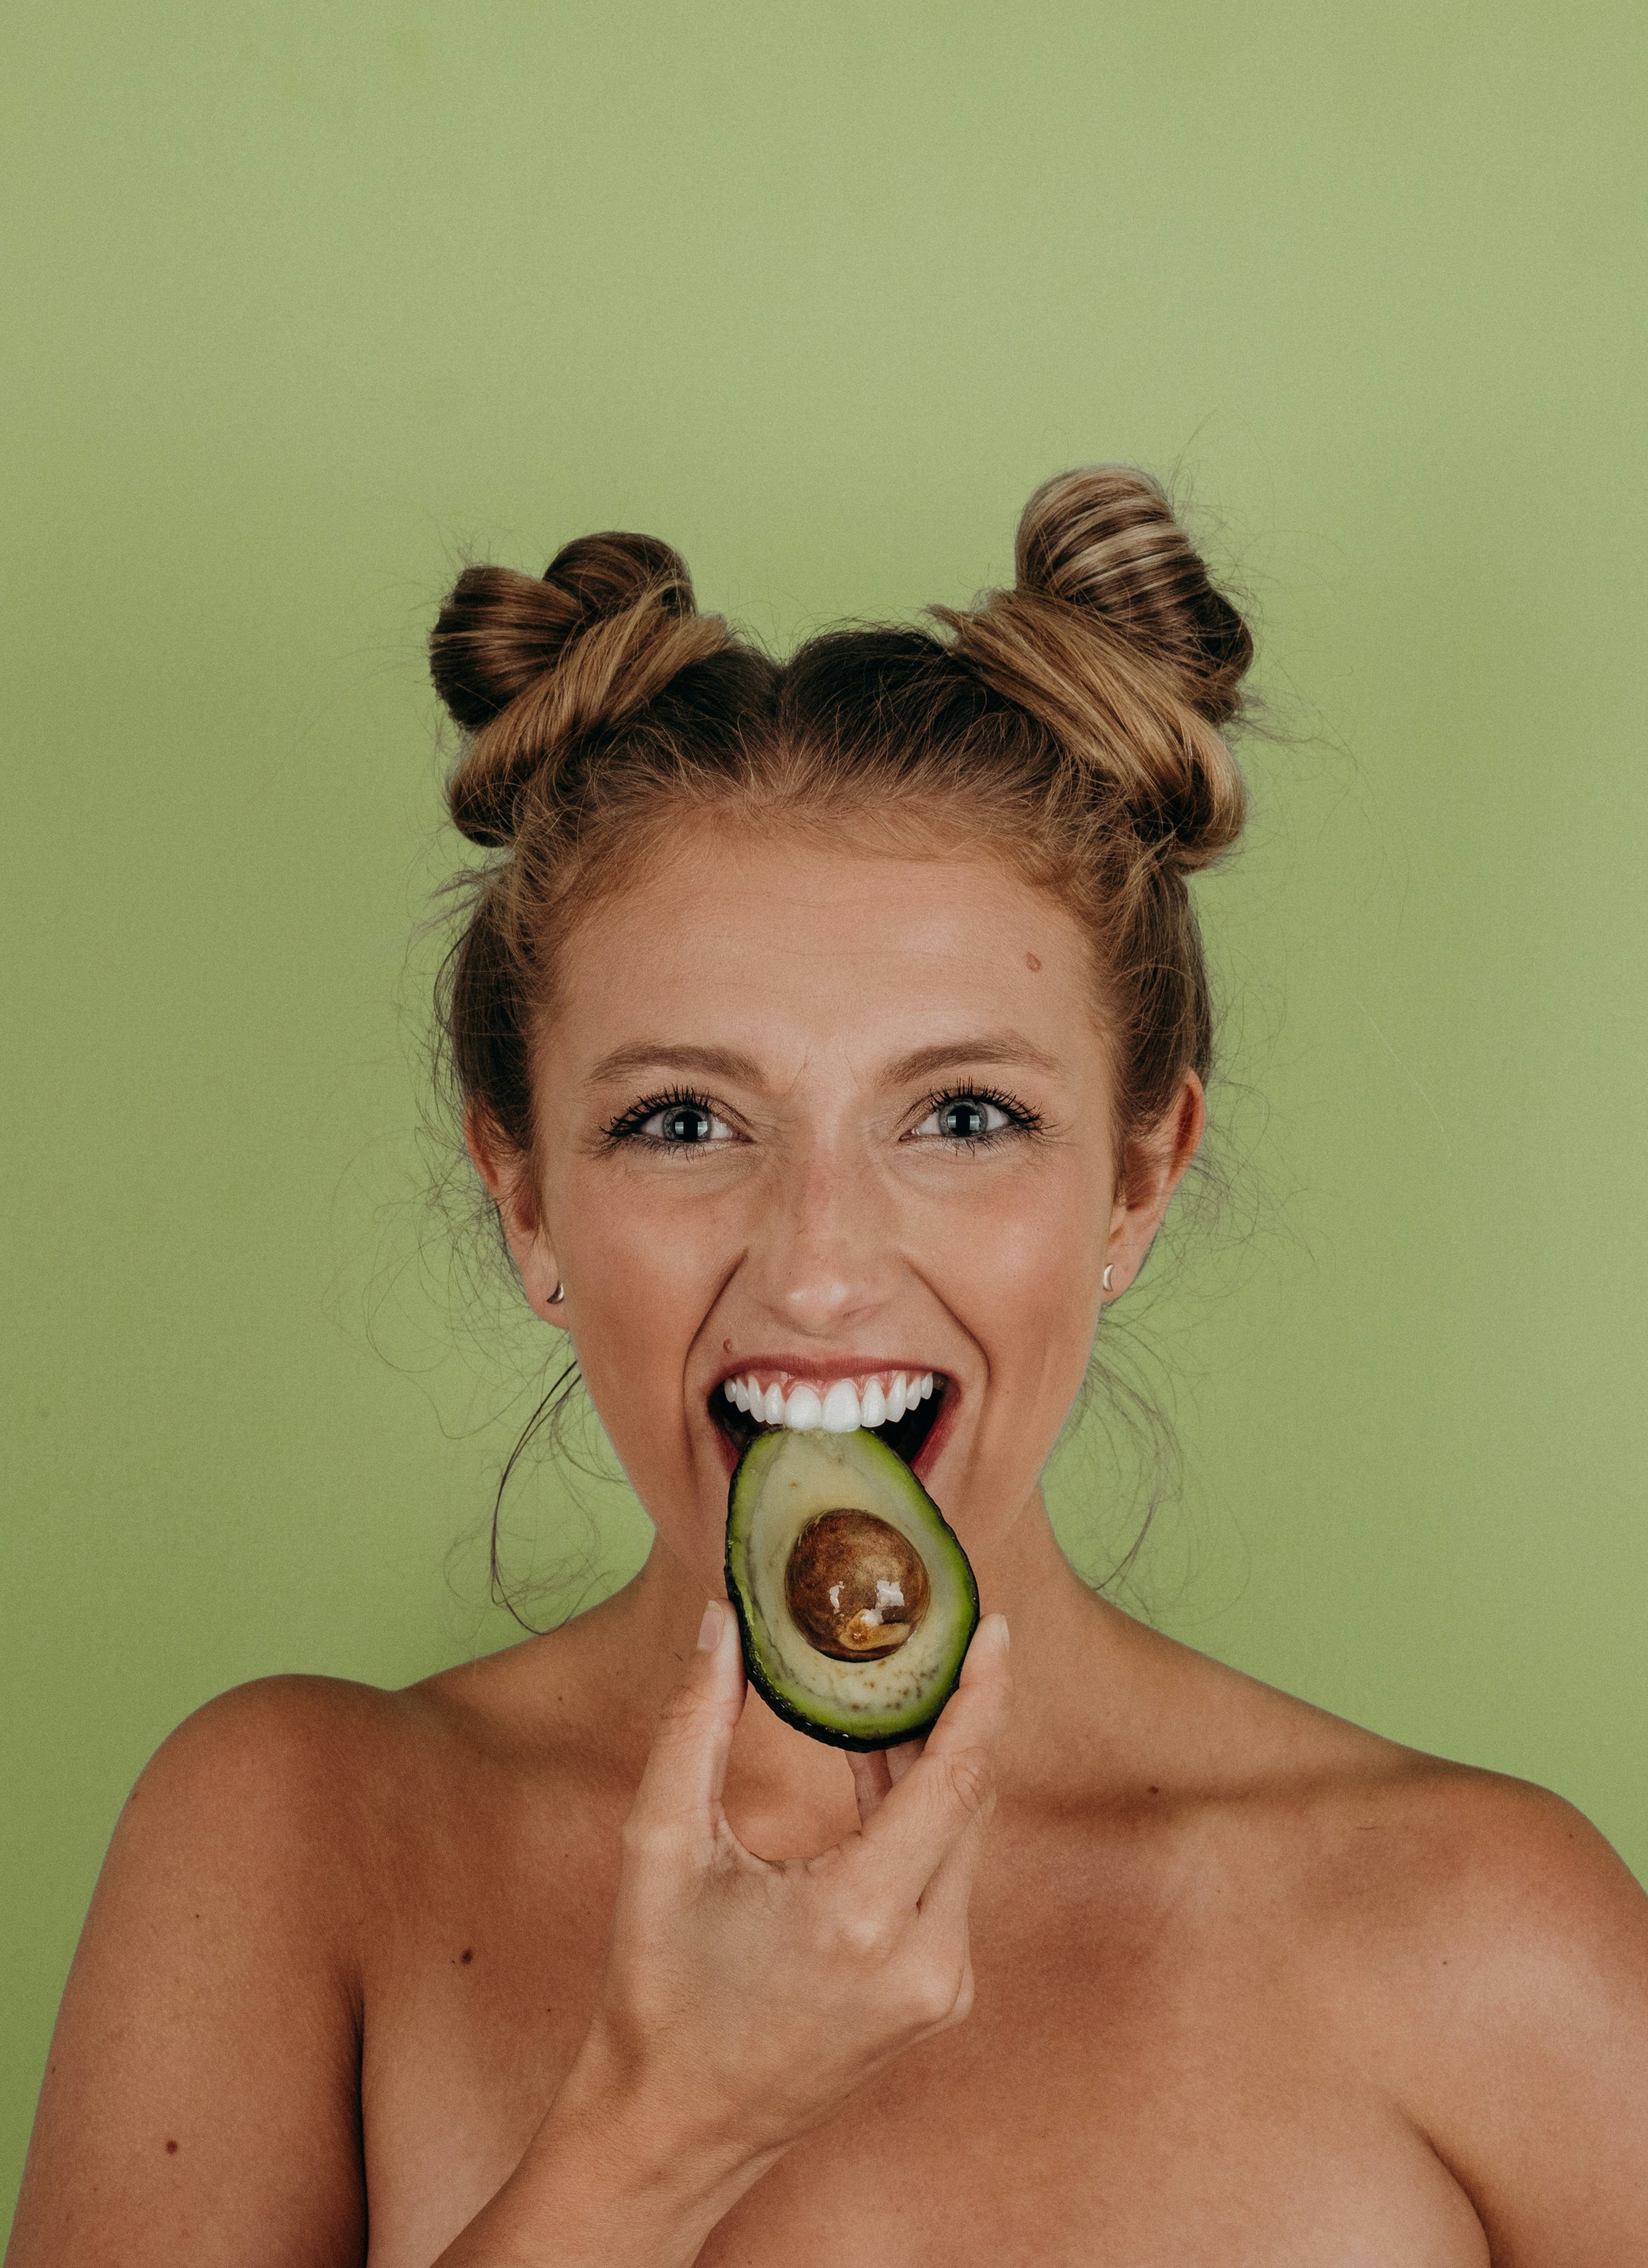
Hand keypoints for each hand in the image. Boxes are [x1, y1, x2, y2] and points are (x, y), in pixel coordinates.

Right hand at [560, 1600, 1011, 2175]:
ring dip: (931, 1766)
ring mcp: (941, 1989)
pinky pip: (949, 1881)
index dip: (983, 1695)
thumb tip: (721, 1621)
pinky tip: (874, 1773)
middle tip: (927, 1640)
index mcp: (860, 1920)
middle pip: (970, 1802)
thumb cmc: (659, 1990)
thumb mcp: (662, 1846)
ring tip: (886, 1696)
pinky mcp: (938, 2000)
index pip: (956, 1780)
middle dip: (953, 1715)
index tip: (995, 1627)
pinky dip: (920, 1821)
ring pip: (963, 1840)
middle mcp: (924, 1961)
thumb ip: (694, 1723)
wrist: (673, 2128)